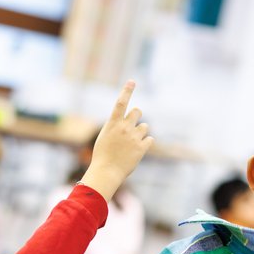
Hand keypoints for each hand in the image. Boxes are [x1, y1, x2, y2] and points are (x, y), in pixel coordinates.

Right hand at [80, 81, 153, 201]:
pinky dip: (146, 144)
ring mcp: (134, 137)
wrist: (107, 172)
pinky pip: (150, 139)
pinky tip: (137, 151)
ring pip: (145, 126)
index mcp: (112, 124)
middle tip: (132, 126)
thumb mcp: (105, 137)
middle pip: (138, 111)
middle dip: (137, 116)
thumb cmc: (103, 155)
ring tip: (132, 144)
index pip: (121, 103)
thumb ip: (116, 127)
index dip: (127, 91)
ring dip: (141, 133)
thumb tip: (128, 122)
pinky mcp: (142, 147)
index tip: (132, 81)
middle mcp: (124, 127)